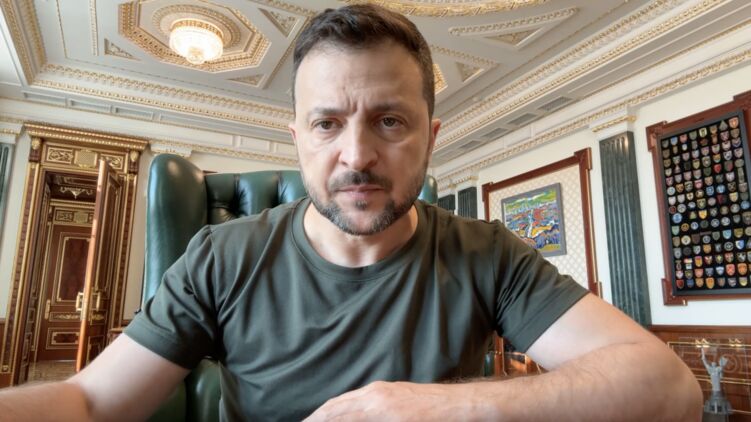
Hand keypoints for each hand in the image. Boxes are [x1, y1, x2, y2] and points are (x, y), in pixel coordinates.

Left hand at [304, 381, 486, 420]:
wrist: (465, 406)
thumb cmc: (436, 410)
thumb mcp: (402, 406)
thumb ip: (379, 411)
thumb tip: (360, 416)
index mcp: (376, 393)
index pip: (337, 406)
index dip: (318, 416)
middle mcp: (375, 397)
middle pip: (333, 411)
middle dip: (315, 421)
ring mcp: (383, 408)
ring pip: (342, 417)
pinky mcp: (394, 417)